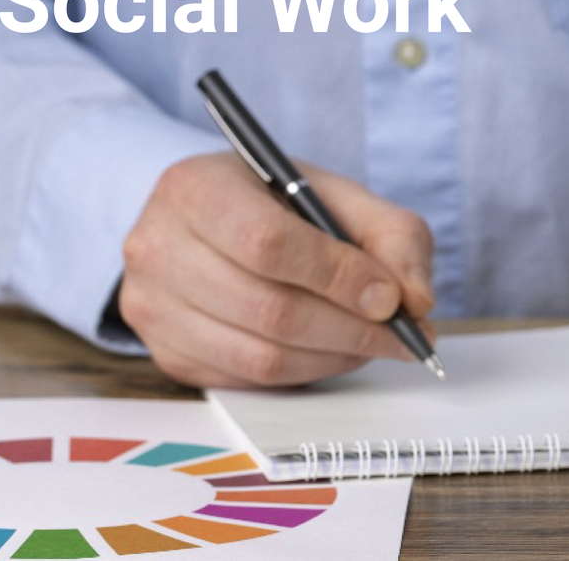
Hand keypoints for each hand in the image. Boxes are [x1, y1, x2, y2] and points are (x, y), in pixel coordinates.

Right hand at [119, 151, 435, 387]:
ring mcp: (151, 306)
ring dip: (335, 357)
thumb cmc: (280, 204)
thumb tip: (416, 302)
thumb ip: (393, 236)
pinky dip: (306, 372)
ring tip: (376, 342)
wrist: (212, 222)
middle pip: (267, 308)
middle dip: (350, 328)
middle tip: (402, 335)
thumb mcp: (340, 196)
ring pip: (260, 356)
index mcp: (196, 188)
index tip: (390, 298)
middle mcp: (157, 246)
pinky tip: (334, 350)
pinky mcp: (166, 353)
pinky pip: (248, 380)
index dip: (337, 277)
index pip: (268, 244)